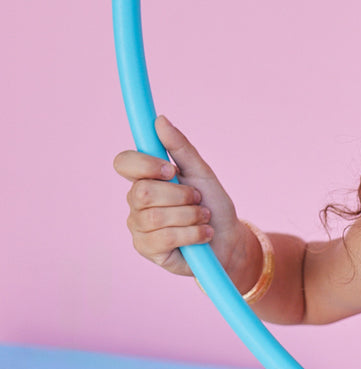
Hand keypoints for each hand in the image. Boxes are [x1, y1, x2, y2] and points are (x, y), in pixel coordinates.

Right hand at [113, 115, 248, 278]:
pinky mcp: (146, 249)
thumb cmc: (213, 205)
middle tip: (198, 200)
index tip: (171, 170)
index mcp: (145, 178)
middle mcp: (136, 201)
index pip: (123, 163)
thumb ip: (180, 148)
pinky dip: (191, 234)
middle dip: (180, 195)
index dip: (144, 164)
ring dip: (190, 216)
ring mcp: (138, 226)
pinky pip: (164, 238)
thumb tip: (159, 120)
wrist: (228, 241)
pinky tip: (202, 235)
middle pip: (142, 192)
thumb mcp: (201, 173)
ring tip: (203, 218)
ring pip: (155, 216)